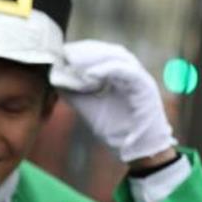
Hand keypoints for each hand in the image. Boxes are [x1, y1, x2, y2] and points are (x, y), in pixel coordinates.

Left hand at [50, 40, 176, 162]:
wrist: (137, 150)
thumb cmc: (117, 131)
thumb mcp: (89, 109)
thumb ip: (75, 94)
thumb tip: (55, 79)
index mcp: (121, 76)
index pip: (102, 54)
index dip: (82, 51)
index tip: (62, 53)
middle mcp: (132, 73)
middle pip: (109, 51)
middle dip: (86, 51)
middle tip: (66, 53)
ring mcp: (140, 78)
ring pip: (118, 57)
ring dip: (94, 57)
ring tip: (73, 60)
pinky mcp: (146, 87)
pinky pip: (126, 72)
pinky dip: (107, 70)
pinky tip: (89, 75)